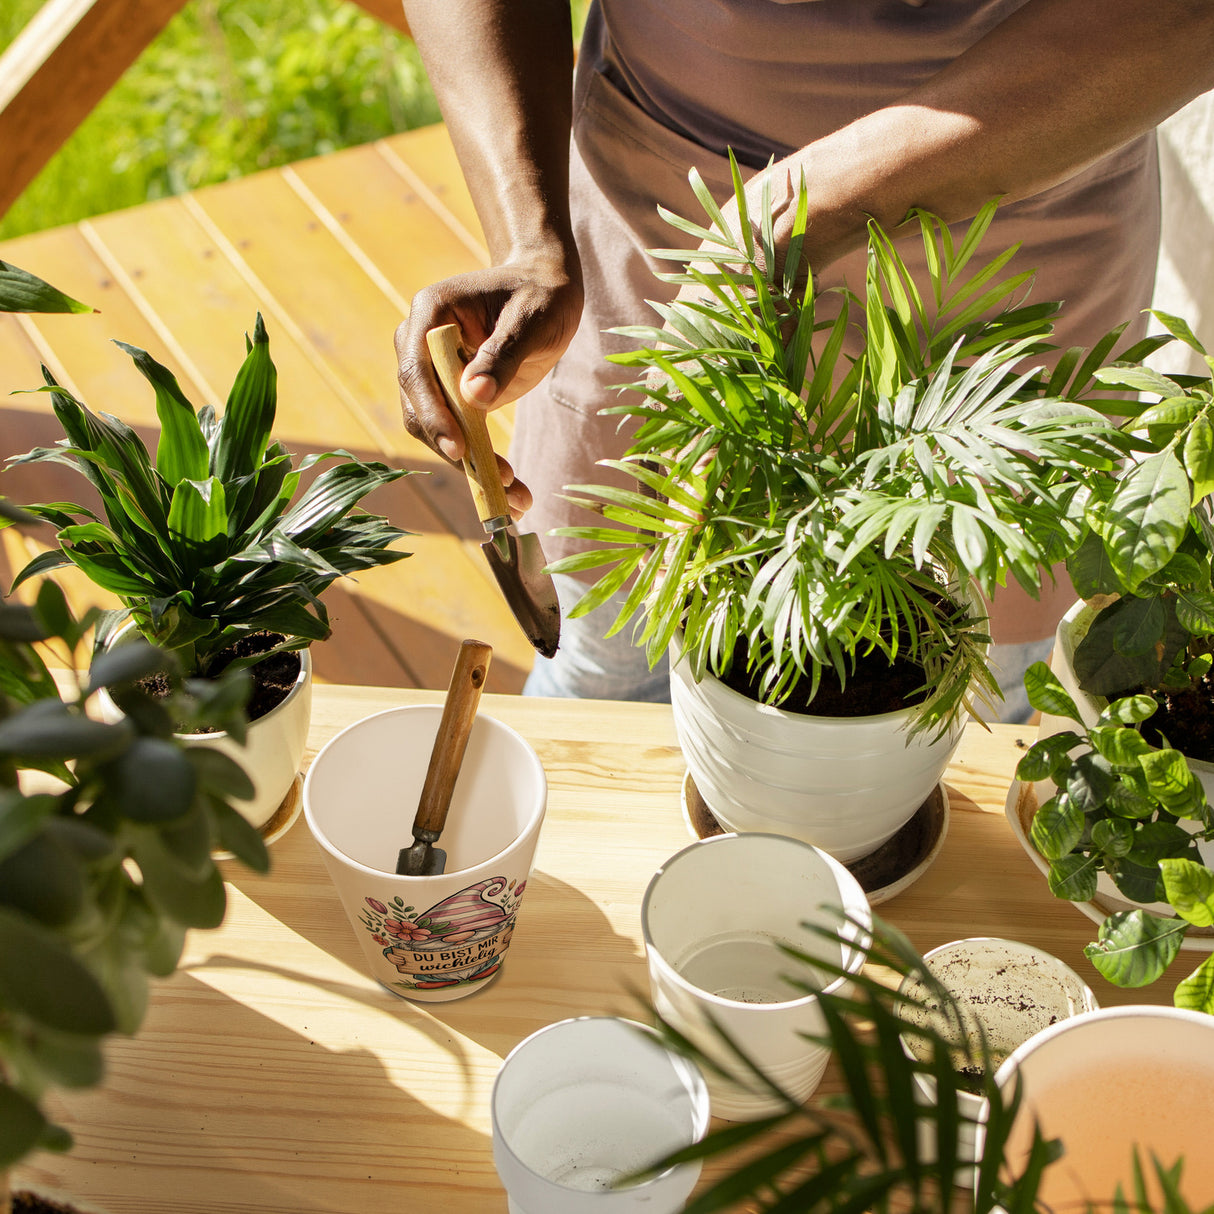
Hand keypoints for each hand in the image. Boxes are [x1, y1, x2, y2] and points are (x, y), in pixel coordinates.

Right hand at [395, 258, 582, 518]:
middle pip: (422, 410)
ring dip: (473, 469)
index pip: (418, 372)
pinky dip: (483, 465)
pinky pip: (460, 438)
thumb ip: (503, 354)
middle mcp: (419, 345)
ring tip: (516, 500)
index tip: (460, 449)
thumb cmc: (540, 294)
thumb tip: (474, 397)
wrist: (544, 287)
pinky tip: (513, 492)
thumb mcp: (531, 319)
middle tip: (502, 485)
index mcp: (431, 314)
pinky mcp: (452, 399)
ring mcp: (433, 375)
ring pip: (438, 433)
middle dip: (459, 453)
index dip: (434, 414)